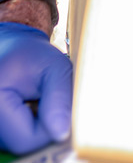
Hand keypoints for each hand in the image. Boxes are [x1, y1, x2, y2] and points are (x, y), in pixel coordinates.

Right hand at [0, 22, 71, 154]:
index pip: (25, 139)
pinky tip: (29, 105)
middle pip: (22, 143)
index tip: (56, 100)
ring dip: (36, 125)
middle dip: (44, 125)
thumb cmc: (33, 54)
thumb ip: (59, 98)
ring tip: (37, 98)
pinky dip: (28, 125)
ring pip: (20, 141)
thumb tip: (61, 134)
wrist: (12, 48)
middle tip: (47, 96)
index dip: (49, 126)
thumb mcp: (55, 66)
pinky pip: (16, 137)